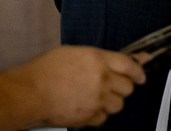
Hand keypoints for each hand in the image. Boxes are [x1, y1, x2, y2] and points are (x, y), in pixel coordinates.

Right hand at [25, 46, 145, 127]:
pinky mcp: (89, 116)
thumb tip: (113, 62)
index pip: (129, 65)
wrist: (29, 92)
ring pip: (119, 104)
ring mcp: (96, 99)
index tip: (141, 75)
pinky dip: (98, 114)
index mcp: (98, 59)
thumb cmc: (45, 70)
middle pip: (128, 87)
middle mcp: (101, 79)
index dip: (138, 71)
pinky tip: (87, 108)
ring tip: (98, 98)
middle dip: (123, 87)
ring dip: (112, 102)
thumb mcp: (73, 53)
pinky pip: (104, 118)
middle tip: (114, 86)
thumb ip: (97, 58)